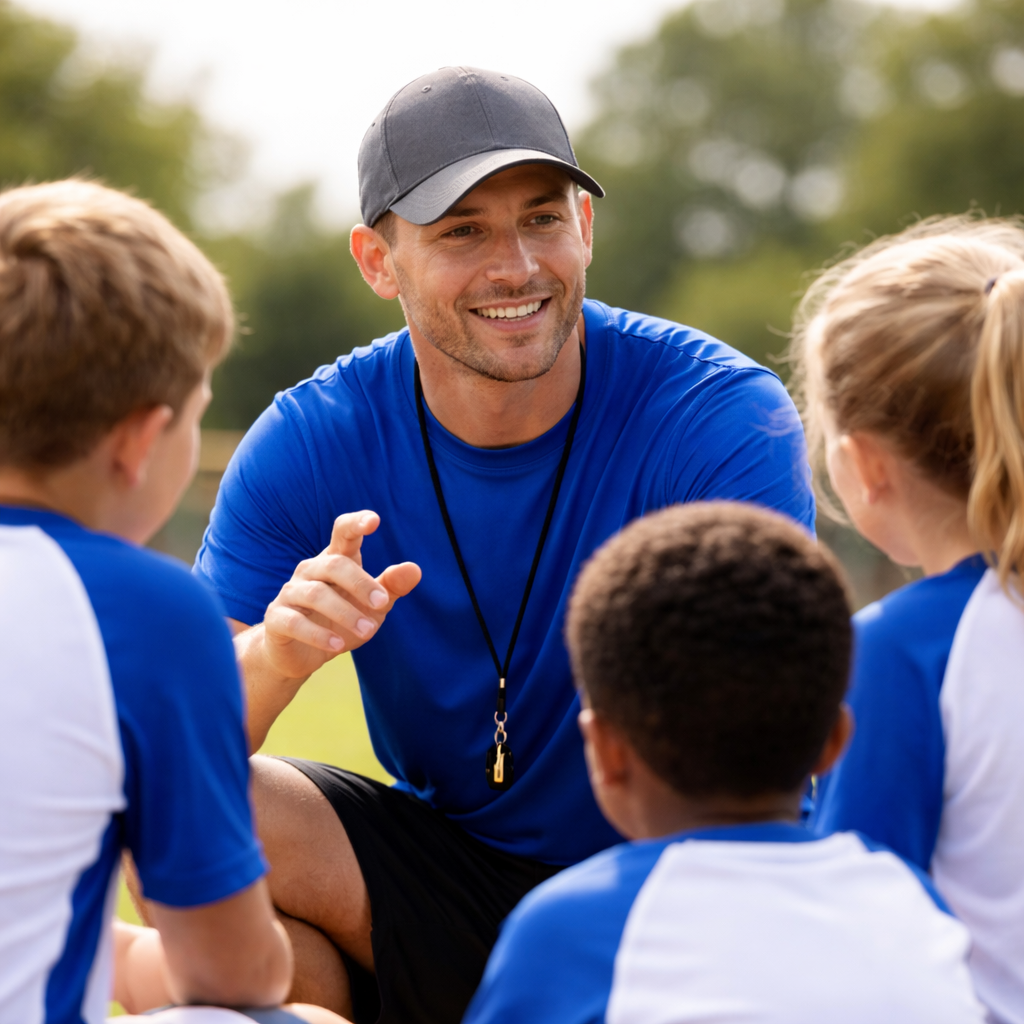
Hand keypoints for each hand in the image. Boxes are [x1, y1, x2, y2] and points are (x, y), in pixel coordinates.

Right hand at [261, 511, 420, 680]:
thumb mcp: (372, 606)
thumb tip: (414, 569)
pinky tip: (338, 645)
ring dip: (345, 613)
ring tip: (367, 631)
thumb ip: (390, 587)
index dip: (356, 523)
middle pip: (334, 565)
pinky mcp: (276, 618)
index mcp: (334, 561)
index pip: (342, 533)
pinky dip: (318, 634)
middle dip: (361, 584)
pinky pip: (295, 622)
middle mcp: (310, 570)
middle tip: (382, 604)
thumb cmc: (340, 622)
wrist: (301, 655)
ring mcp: (290, 593)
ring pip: (316, 594)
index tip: (374, 520)